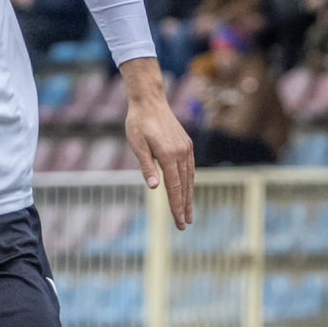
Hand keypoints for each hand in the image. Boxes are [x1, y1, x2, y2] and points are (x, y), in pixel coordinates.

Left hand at [120, 57, 194, 227]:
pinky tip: (188, 190)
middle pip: (184, 186)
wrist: (149, 101)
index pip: (174, 187)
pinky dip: (189, 182)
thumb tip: (154, 187)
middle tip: (184, 225)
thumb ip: (146, 166)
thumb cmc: (138, 123)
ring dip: (189, 197)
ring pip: (189, 178)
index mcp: (168, 155)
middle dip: (184, 207)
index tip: (179, 222)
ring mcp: (186, 149)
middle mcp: (181, 153)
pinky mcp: (186, 145)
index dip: (176, 206)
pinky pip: (190, 168)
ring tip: (188, 213)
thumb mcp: (137, 145)